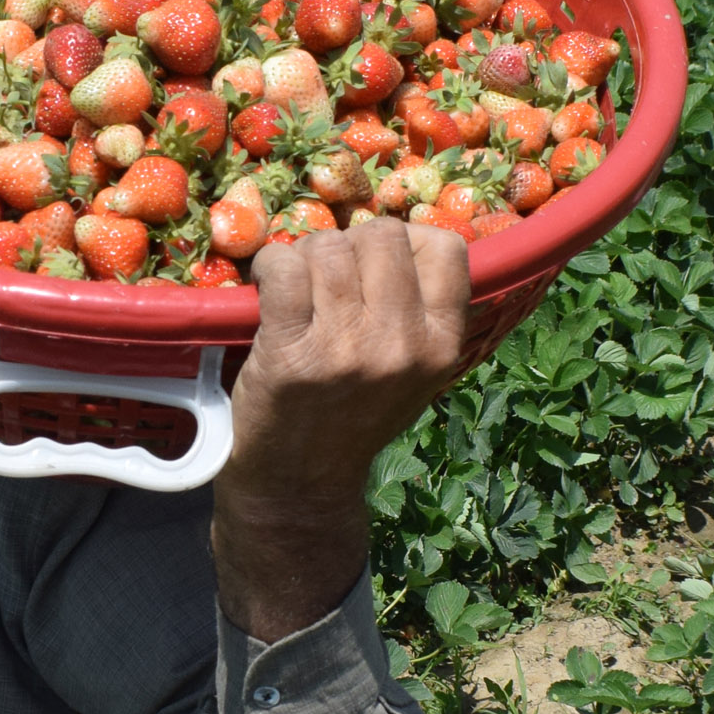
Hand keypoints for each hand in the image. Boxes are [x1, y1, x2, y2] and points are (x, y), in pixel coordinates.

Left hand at [210, 220, 472, 642]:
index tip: (378, 262)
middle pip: (383, 236)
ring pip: (330, 247)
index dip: (409, 240)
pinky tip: (267, 285)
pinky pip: (285, 267)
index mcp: (442, 345)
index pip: (446, 248)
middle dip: (351, 244)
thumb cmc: (353, 416)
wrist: (299, 482)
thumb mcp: (414, 373)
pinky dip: (270, 265)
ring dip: (306, 255)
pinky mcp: (292, 351)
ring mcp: (346, 349)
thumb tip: (404, 231)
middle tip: (329, 277)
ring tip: (297, 286)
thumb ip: (420, 311)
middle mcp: (402, 345)